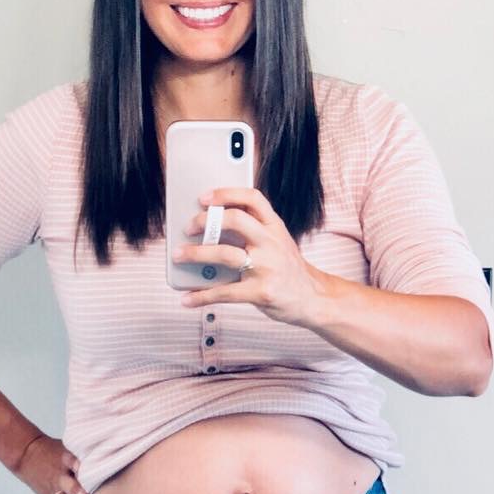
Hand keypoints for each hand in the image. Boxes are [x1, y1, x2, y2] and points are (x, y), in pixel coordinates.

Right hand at [12, 433, 92, 493]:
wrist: (29, 454)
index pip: (70, 461)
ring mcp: (56, 490)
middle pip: (67, 484)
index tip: (82, 468)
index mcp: (65, 460)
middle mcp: (61, 476)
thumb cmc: (58, 451)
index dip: (76, 464)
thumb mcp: (70, 446)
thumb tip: (115, 452)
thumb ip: (87, 453)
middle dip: (75, 492)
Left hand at [172, 188, 324, 326]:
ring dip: (195, 254)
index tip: (204, 198)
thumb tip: (209, 229)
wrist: (315, 299)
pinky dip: (201, 296)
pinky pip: (224, 292)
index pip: (252, 198)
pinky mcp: (261, 292)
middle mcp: (272, 243)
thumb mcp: (279, 242)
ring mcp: (267, 267)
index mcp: (275, 227)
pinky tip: (188, 299)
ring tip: (178, 255)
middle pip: (235, 219)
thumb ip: (253, 232)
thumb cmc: (288, 270)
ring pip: (225, 254)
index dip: (226, 193)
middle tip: (187, 228)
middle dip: (205, 221)